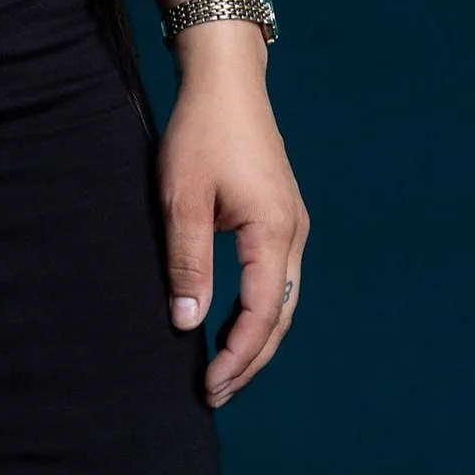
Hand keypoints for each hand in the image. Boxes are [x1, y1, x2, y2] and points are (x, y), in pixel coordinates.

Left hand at [156, 40, 308, 405]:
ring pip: (282, 300)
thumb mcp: (181, 198)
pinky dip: (259, 311)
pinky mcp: (282, 217)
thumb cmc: (200, 132)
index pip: (261, 314)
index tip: (209, 387)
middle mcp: (293, 233)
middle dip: (249, 360)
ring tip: (223, 371)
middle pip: (280, 316)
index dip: (236, 357)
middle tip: (215, 394)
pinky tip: (233, 325)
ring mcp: (292, 225)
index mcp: (273, 230)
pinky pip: (277, 278)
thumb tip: (186, 323)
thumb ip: (186, 262)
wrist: (226, 80)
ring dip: (256, 339)